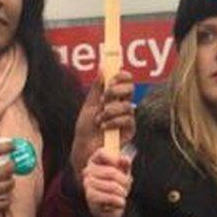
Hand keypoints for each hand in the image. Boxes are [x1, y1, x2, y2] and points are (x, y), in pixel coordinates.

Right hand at [0, 141, 14, 216]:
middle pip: (6, 169)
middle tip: (12, 165)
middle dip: (12, 166)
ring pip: (6, 187)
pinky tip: (5, 198)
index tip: (12, 145)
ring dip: (11, 183)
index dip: (6, 147)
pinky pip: (2, 204)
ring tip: (9, 181)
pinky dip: (6, 201)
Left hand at [70, 69, 134, 183]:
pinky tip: (104, 127)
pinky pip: (127, 120)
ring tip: (99, 119)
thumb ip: (98, 87)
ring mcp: (127, 117)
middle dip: (116, 91)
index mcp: (114, 97)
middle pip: (130, 88)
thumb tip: (103, 68)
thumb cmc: (86, 128)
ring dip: (111, 111)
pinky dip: (114, 122)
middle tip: (104, 98)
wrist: (85, 148)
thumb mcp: (90, 104)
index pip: (125, 80)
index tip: (110, 79)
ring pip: (128, 106)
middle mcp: (122, 105)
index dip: (121, 76)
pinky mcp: (130, 130)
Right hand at [82, 148, 131, 216]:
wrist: (109, 208)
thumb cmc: (115, 186)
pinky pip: (110, 198)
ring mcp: (88, 185)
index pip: (102, 153)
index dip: (115, 159)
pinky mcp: (91, 198)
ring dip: (122, 192)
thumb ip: (125, 164)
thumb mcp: (123, 173)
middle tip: (127, 186)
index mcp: (95, 161)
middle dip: (124, 181)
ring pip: (112, 186)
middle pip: (112, 172)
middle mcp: (88, 171)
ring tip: (122, 195)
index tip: (122, 167)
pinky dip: (119, 201)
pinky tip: (118, 202)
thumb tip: (125, 159)